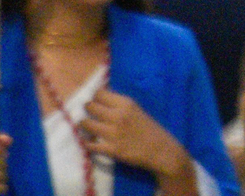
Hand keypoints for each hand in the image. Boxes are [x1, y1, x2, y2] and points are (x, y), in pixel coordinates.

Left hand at [79, 89, 193, 191]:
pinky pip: (89, 144)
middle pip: (90, 106)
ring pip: (85, 124)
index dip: (95, 97)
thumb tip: (100, 98)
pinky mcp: (111, 149)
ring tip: (87, 127)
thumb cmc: (149, 128)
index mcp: (126, 103)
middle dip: (88, 109)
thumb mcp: (136, 109)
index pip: (99, 93)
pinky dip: (87, 143)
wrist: (161, 150)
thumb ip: (119, 104)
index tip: (96, 101)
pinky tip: (90, 142)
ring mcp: (113, 133)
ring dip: (84, 125)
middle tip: (90, 114)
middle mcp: (118, 116)